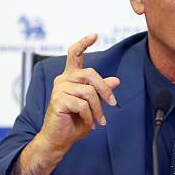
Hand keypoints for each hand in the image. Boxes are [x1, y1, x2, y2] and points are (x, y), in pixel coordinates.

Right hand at [38, 33, 120, 153]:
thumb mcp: (94, 105)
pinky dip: (90, 116)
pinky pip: (82, 105)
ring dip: (98, 109)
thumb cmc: (75, 122)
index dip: (84, 43)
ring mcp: (59, 89)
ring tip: (98, 120)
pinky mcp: (57, 100)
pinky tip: (89, 124)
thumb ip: (101, 91)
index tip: (95, 35)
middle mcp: (63, 79)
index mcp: (70, 77)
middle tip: (113, 103)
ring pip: (88, 92)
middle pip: (90, 74)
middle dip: (104, 89)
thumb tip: (116, 80)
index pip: (75, 54)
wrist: (60, 140)